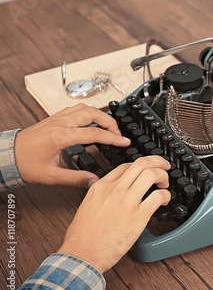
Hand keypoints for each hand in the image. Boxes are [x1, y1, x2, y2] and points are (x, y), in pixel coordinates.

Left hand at [15, 103, 129, 187]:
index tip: (124, 142)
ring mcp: (56, 119)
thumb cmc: (24, 164)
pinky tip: (90, 121)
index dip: (112, 138)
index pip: (94, 133)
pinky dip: (88, 113)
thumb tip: (94, 181)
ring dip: (99, 114)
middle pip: (93, 113)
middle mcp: (60, 123)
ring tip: (108, 126)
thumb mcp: (51, 176)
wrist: (6, 155)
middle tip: (118, 133)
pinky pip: (75, 109)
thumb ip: (75, 179)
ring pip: (84, 108)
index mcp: (61, 136)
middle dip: (110, 122)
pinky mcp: (53, 119)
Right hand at [57, 156, 170, 272]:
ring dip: (163, 176)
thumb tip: (113, 194)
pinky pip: (158, 196)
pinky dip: (166, 195)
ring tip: (164, 185)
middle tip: (164, 167)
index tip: (147, 170)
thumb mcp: (87, 206)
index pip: (126, 165)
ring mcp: (127, 201)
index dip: (140, 166)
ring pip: (151, 174)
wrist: (81, 255)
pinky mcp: (138, 216)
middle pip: (141, 163)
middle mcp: (114, 190)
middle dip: (157, 162)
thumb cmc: (82, 237)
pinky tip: (164, 201)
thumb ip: (102, 195)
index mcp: (101, 186)